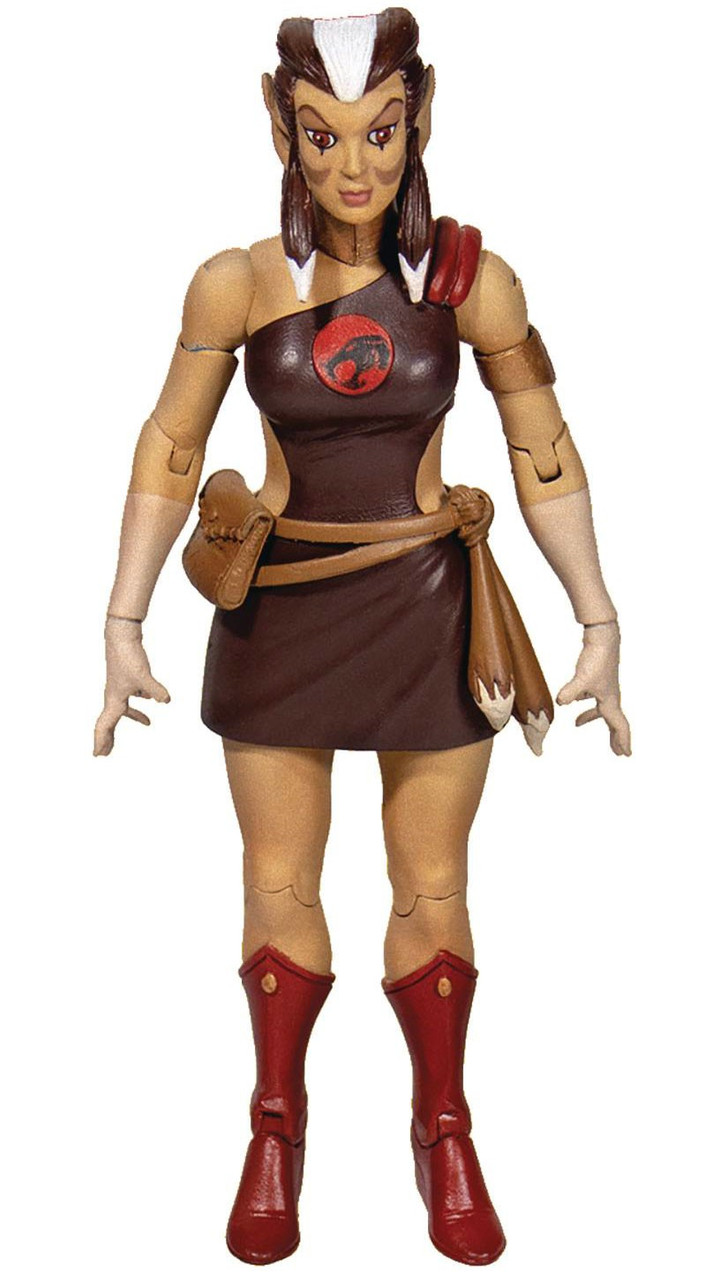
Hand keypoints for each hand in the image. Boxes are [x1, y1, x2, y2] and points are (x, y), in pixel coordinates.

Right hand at [93, 617, 169, 756]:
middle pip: (110, 721)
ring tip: (148, 723)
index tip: (98, 756)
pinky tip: (152, 699)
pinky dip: (142, 699)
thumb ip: (155, 690)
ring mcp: (120, 686)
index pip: (105, 726)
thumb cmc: (127, 656)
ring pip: (125, 707)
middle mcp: (114, 695)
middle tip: (105, 753)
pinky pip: (133, 695)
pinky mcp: (127, 677)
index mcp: (114, 699)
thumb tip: (166, 701)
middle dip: (109, 737)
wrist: (122, 635)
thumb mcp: (143, 676)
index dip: (101, 742)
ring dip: (134, 717)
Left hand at [556, 621, 630, 756]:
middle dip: (615, 736)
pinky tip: (572, 700)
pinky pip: (591, 695)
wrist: (603, 637)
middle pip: (614, 721)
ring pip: (600, 707)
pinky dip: (583, 702)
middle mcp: (609, 695)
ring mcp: (603, 686)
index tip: (626, 755)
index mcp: (610, 700)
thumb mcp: (582, 678)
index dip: (622, 741)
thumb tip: (561, 702)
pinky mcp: (596, 677)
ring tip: (576, 724)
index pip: (619, 725)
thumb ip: (571, 691)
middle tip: (617, 752)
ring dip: (592, 718)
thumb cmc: (597, 658)